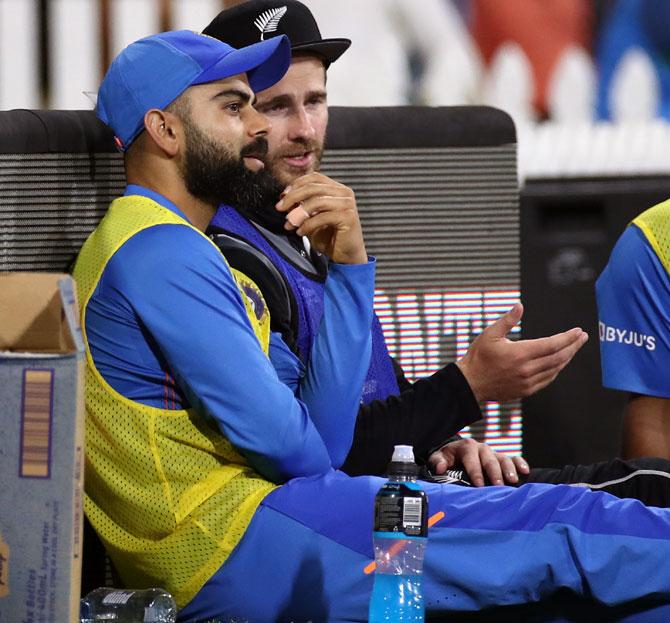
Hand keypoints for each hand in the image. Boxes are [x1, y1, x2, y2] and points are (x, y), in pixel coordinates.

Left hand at [275, 172, 367, 263]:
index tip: (282, 196)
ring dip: (299, 213)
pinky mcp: (348, 217)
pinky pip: (322, 216)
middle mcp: (344, 193)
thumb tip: (284, 198)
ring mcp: (347, 204)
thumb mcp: (310, 218)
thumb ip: (300, 206)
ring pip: (317, 201)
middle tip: (280, 208)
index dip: (296, 184)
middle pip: (313, 187)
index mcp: (336, 189)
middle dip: (292, 197)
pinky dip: (308, 224)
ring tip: (290, 223)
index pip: (314, 177)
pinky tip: (300, 232)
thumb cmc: (329, 237)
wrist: (345, 255)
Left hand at [428, 437, 529, 485]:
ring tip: (513, 480)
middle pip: (489, 460)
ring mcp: (493, 453)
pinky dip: (520, 463)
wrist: (456, 451)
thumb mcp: (439, 457)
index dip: (475, 472)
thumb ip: (438, 461)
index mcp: (466, 447)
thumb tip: (441, 468)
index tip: (479, 484)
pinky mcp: (501, 457)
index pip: (471, 460)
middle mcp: (481, 448)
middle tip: (499, 485)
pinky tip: (525, 471)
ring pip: (503, 458)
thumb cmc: (448, 457)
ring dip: (509, 469)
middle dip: (494, 472)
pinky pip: (513, 458)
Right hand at [456, 302, 587, 402]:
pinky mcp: (526, 390)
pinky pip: (548, 380)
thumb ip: (507, 320)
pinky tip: (559, 363)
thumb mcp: (490, 334)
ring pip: (555, 369)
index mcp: (520, 353)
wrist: (470, 384)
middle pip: (559, 357)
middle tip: (582, 337)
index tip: (577, 331)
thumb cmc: (478, 357)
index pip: (552, 344)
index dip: (567, 337)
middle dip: (573, 346)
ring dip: (567, 358)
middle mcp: (526, 369)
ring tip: (573, 348)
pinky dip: (557, 370)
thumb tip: (520, 306)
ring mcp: (527, 382)